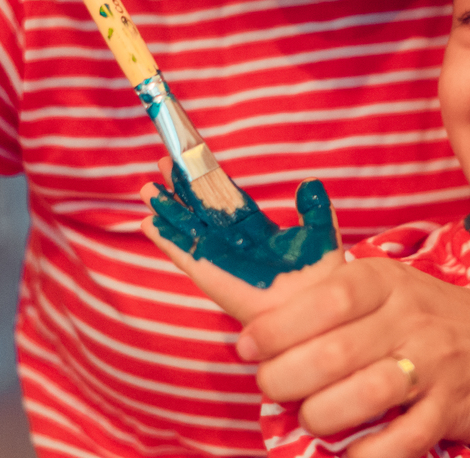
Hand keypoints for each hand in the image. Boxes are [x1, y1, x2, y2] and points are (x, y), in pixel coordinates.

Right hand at [139, 158, 342, 322]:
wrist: (314, 311)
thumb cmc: (322, 278)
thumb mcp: (320, 233)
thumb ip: (314, 207)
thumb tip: (309, 182)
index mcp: (256, 230)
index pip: (225, 197)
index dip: (206, 177)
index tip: (190, 159)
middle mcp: (234, 242)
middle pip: (201, 208)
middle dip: (181, 187)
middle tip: (162, 162)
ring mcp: (220, 258)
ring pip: (187, 228)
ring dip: (167, 210)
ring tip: (147, 189)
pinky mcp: (209, 275)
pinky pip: (182, 253)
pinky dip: (165, 239)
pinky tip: (148, 223)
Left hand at [237, 257, 469, 457]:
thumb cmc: (438, 319)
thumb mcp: (393, 290)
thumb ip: (338, 302)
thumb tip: (262, 326)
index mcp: (385, 281)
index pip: (323, 300)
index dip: (277, 327)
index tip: (247, 346)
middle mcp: (409, 317)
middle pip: (333, 353)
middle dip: (286, 378)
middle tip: (272, 387)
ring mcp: (434, 364)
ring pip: (362, 395)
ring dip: (320, 415)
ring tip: (309, 418)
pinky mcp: (453, 409)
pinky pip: (402, 439)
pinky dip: (366, 454)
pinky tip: (349, 455)